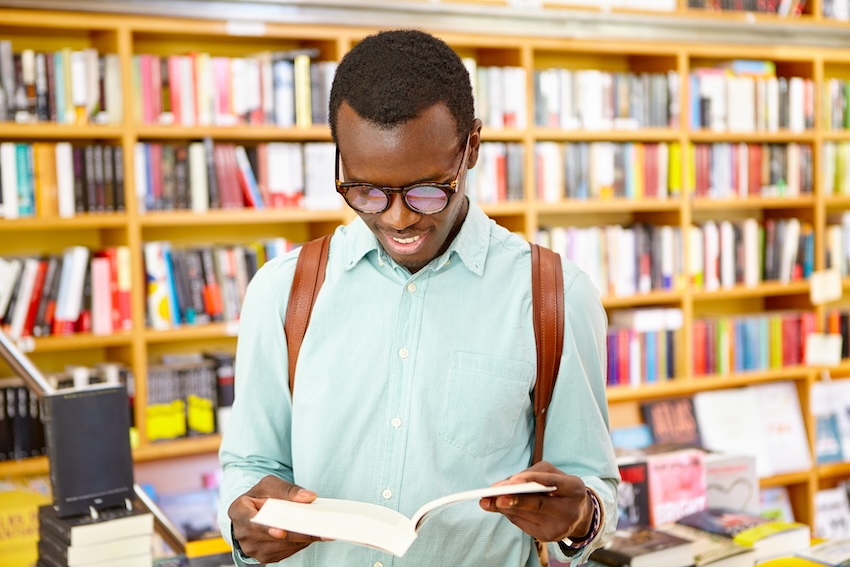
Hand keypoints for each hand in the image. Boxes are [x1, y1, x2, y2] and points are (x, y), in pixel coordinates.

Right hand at [228, 475, 323, 562]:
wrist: (252, 511)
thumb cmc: (260, 496)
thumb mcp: (270, 484)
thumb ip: (288, 489)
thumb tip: (308, 497)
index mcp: (239, 512)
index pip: (254, 523)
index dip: (267, 528)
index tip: (282, 531)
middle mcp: (243, 534)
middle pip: (274, 538)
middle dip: (297, 533)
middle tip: (319, 529)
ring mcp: (253, 548)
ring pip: (283, 546)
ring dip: (303, 538)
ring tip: (320, 528)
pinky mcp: (265, 557)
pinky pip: (287, 552)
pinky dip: (300, 543)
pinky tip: (310, 533)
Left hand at [479, 461, 593, 542]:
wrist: (577, 513)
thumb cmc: (560, 487)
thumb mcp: (553, 474)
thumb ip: (531, 475)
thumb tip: (502, 485)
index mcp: (574, 488)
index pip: (553, 483)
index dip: (532, 480)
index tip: (512, 481)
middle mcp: (570, 510)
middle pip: (539, 505)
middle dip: (515, 500)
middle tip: (495, 496)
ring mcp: (560, 527)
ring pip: (527, 516)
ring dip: (505, 508)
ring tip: (487, 501)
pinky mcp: (549, 537)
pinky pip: (524, 525)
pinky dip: (510, 514)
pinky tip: (499, 508)